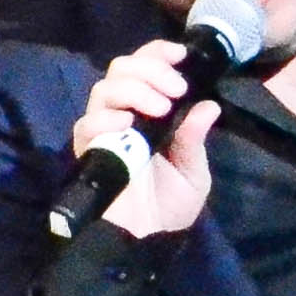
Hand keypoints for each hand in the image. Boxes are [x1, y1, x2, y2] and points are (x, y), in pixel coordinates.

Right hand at [67, 40, 216, 239]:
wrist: (146, 242)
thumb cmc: (168, 207)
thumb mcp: (192, 172)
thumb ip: (194, 139)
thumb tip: (208, 106)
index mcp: (149, 112)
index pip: (144, 66)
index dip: (158, 53)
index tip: (180, 55)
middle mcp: (122, 115)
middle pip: (121, 69)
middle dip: (150, 69)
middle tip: (175, 89)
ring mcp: (103, 132)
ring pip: (105, 89)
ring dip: (135, 89)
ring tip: (161, 108)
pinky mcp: (88, 152)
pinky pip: (87, 124)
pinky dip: (107, 117)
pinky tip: (128, 124)